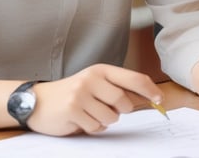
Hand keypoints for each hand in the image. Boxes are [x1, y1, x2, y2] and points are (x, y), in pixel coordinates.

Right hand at [28, 64, 163, 135]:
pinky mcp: (73, 109)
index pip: (133, 78)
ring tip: (90, 113)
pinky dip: (92, 128)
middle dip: (121, 110)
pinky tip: (80, 120)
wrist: (38, 101)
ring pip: (111, 117)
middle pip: (124, 101)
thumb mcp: (95, 84)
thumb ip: (118, 88)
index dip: (150, 90)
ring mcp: (81, 94)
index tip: (160, 99)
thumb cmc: (73, 93)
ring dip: (104, 120)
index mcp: (101, 70)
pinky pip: (96, 127)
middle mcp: (92, 78)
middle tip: (105, 108)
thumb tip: (149, 97)